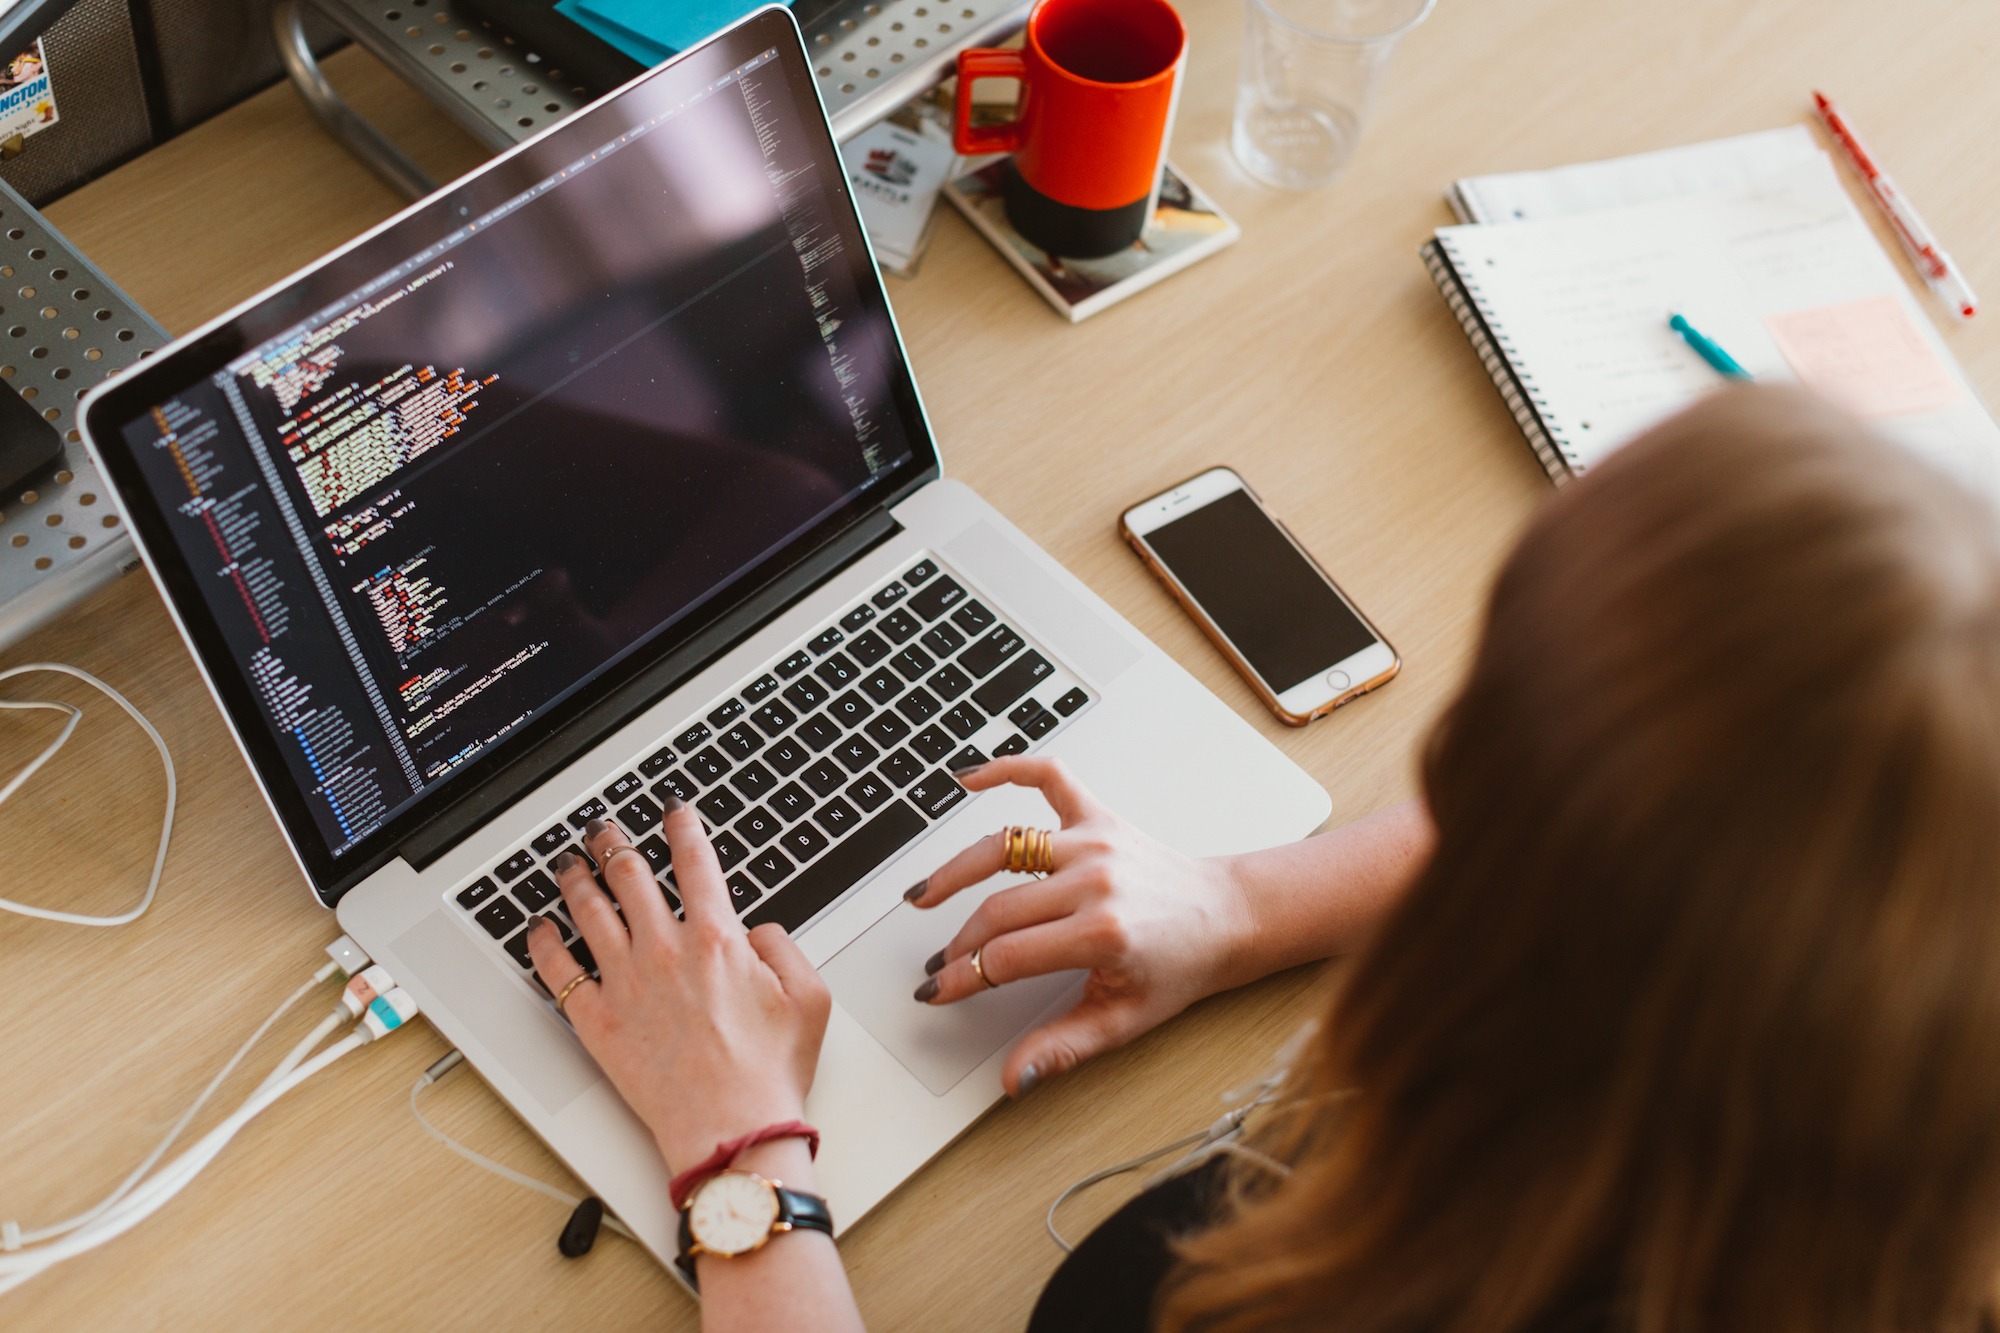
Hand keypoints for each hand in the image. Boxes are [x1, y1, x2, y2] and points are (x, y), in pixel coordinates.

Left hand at [526, 803, 831, 1173]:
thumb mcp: (810, 996)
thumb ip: (783, 946)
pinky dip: (544, 942)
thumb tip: (755, 931)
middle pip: (629, 876)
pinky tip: (539, 928)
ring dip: (576, 878)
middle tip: (602, 829)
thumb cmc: (770, 1072)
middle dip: (612, 842)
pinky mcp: (597, 1022)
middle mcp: (664, 951)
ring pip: (588, 911)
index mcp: (717, 939)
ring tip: (568, 862)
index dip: (682, 828)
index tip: (673, 812)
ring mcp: (625, 984)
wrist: (732, 1129)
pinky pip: (558, 971)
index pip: (694, 862)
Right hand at [907, 756, 1252, 1095]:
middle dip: (958, 945)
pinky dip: (1007, 770)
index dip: (963, 980)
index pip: (1006, 957)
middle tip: (938, 967)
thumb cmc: (1180, 967)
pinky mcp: (1099, 817)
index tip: (938, 993)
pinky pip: (1049, 779)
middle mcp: (1094, 881)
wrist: (1225, 917)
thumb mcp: (1124, 1020)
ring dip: (955, 871)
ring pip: (1003, 846)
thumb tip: (1013, 1079)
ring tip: (924, 896)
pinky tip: (969, 779)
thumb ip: (1062, 1048)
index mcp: (1100, 933)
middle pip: (997, 910)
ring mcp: (1094, 842)